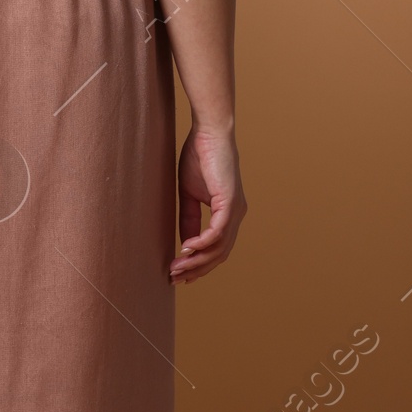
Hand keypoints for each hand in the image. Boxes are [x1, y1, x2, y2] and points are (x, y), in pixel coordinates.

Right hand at [172, 125, 244, 282]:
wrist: (209, 133)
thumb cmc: (199, 157)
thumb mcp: (189, 194)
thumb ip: (189, 218)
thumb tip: (185, 242)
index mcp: (228, 213)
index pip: (217, 249)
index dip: (199, 264)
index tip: (179, 273)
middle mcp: (236, 215)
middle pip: (220, 255)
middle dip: (197, 270)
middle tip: (175, 278)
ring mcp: (236, 210)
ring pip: (219, 248)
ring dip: (197, 261)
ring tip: (176, 268)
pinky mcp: (230, 202)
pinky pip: (218, 232)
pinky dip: (202, 243)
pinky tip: (186, 248)